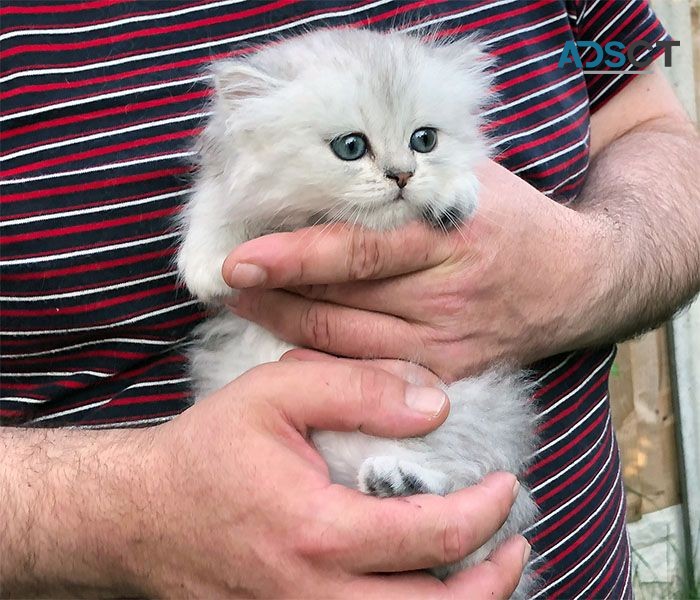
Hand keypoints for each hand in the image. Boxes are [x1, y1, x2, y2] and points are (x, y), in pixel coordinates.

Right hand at [136, 360, 528, 597]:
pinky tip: (425, 585)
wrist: (142, 515)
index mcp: (320, 533)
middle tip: (516, 542)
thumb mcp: (277, 391)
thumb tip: (435, 405)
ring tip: (489, 571)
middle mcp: (315, 596)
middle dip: (495, 582)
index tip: (505, 483)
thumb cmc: (209, 450)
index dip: (487, 512)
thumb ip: (358, 389)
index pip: (436, 536)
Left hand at [222, 160, 606, 380]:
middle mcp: (447, 295)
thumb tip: (327, 172)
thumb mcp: (468, 175)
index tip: (238, 261)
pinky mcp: (448, 377)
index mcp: (450, 234)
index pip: (356, 250)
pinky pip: (369, 373)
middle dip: (272, 297)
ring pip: (345, 345)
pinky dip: (324, 361)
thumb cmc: (510, 218)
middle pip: (340, 304)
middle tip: (228, 284)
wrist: (575, 281)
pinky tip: (291, 344)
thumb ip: (406, 175)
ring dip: (286, 328)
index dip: (292, 257)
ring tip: (248, 308)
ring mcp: (447, 345)